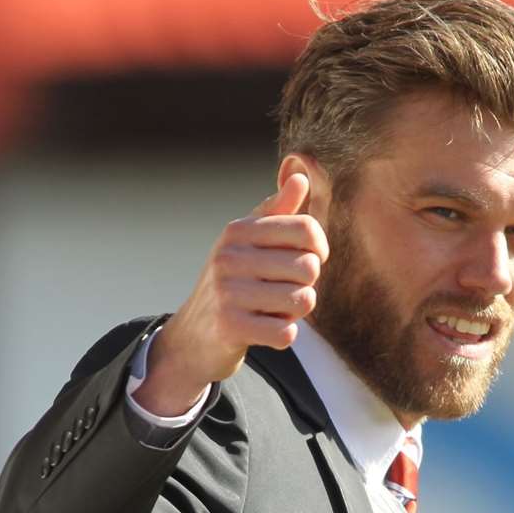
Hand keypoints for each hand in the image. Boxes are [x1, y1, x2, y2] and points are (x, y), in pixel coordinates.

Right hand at [135, 172, 328, 415]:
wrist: (194, 335)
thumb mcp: (248, 242)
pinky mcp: (230, 327)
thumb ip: (277, 212)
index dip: (319, 248)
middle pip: (309, 268)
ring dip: (295, 312)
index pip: (307, 229)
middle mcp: (229, 257)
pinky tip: (264, 329)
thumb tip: (300, 177)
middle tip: (283, 291)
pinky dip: (283, 336)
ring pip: (302, 301)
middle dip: (306, 285)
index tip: (309, 259)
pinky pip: (287, 333)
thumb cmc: (232, 282)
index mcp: (238, 230)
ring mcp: (227, 292)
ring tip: (273, 309)